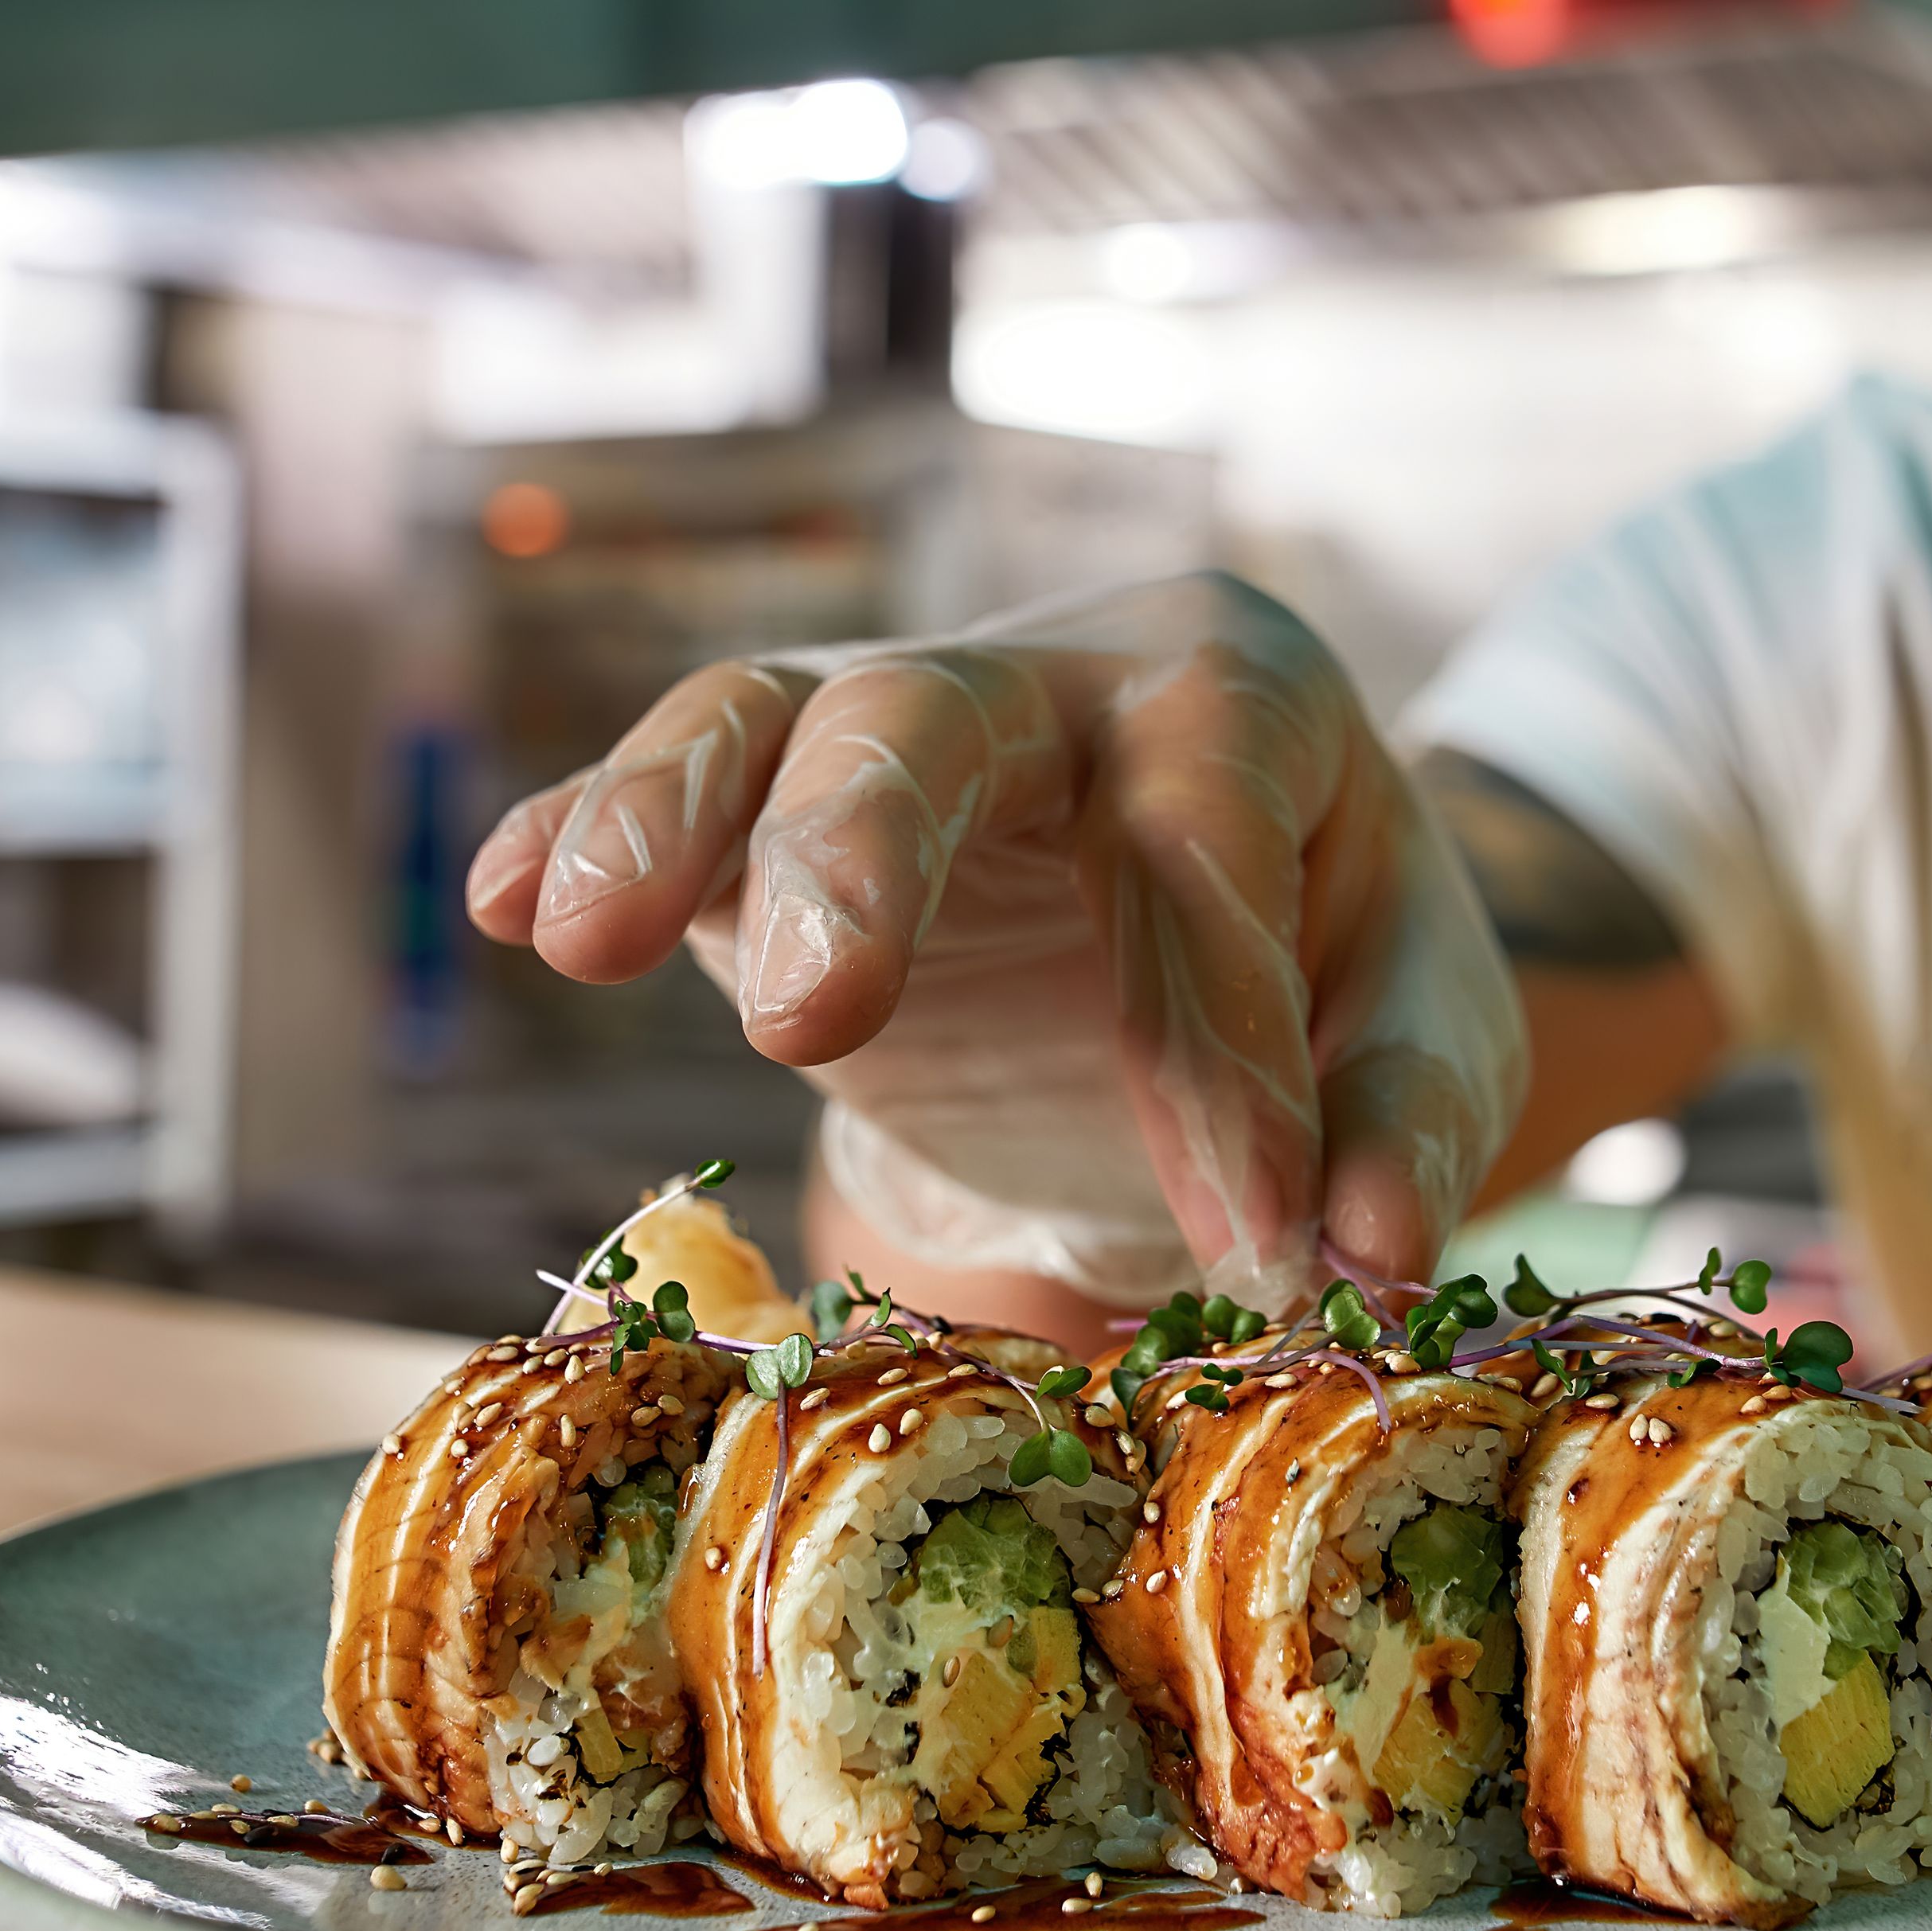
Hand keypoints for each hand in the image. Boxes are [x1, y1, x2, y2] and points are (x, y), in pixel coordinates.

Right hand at [463, 574, 1524, 1309]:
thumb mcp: (1425, 1020)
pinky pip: (663, 796)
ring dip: (666, 816)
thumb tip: (1376, 1251)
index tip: (1253, 1244)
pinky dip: (575, 828)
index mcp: (1233, 695)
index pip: (1202, 853)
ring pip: (760, 718)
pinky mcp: (772, 827)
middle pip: (933, 713)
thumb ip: (1408, 1113)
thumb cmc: (1333, 961)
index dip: (1221, 1055)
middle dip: (864, 853)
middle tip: (804, 1021)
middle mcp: (1045, 678)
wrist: (1231, 916)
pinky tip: (506, 901)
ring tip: (577, 937)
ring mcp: (889, 737)